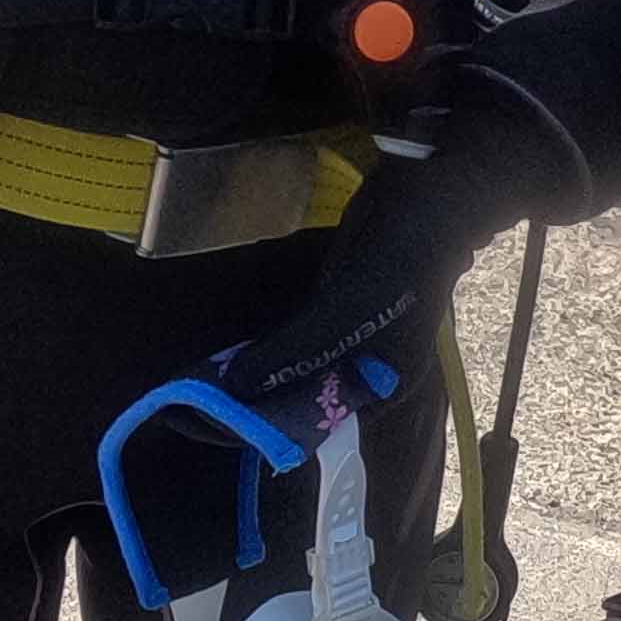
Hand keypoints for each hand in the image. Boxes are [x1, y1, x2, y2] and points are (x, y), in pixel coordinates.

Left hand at [217, 131, 523, 401]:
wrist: (425, 192)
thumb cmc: (399, 258)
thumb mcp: (346, 311)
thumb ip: (294, 350)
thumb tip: (236, 385)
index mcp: (383, 386)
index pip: (319, 424)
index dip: (269, 428)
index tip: (216, 424)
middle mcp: (365, 371)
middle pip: (302, 400)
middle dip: (255, 403)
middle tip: (195, 403)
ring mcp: (348, 340)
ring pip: (294, 371)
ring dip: (256, 378)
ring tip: (201, 386)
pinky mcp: (332, 311)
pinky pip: (293, 341)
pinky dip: (266, 349)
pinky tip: (229, 354)